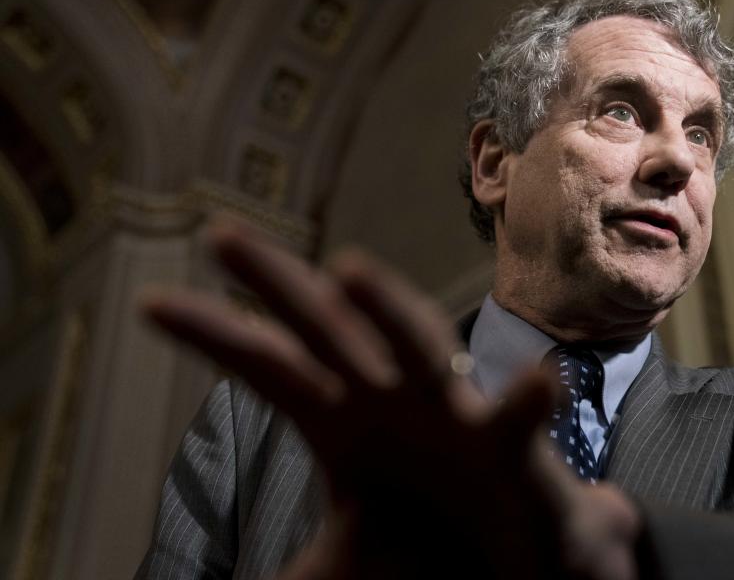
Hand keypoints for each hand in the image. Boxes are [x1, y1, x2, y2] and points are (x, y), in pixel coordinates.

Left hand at [141, 218, 638, 578]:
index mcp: (346, 420)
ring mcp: (450, 414)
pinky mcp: (506, 449)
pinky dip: (525, 403)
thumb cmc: (432, 539)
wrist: (515, 560)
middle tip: (217, 235)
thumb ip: (304, 566)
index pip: (270, 365)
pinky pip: (516, 424)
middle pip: (326, 328)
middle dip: (276, 280)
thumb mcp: (350, 553)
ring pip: (415, 345)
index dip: (213, 333)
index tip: (149, 303)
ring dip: (387, 309)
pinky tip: (537, 384)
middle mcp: (391, 399)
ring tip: (350, 273)